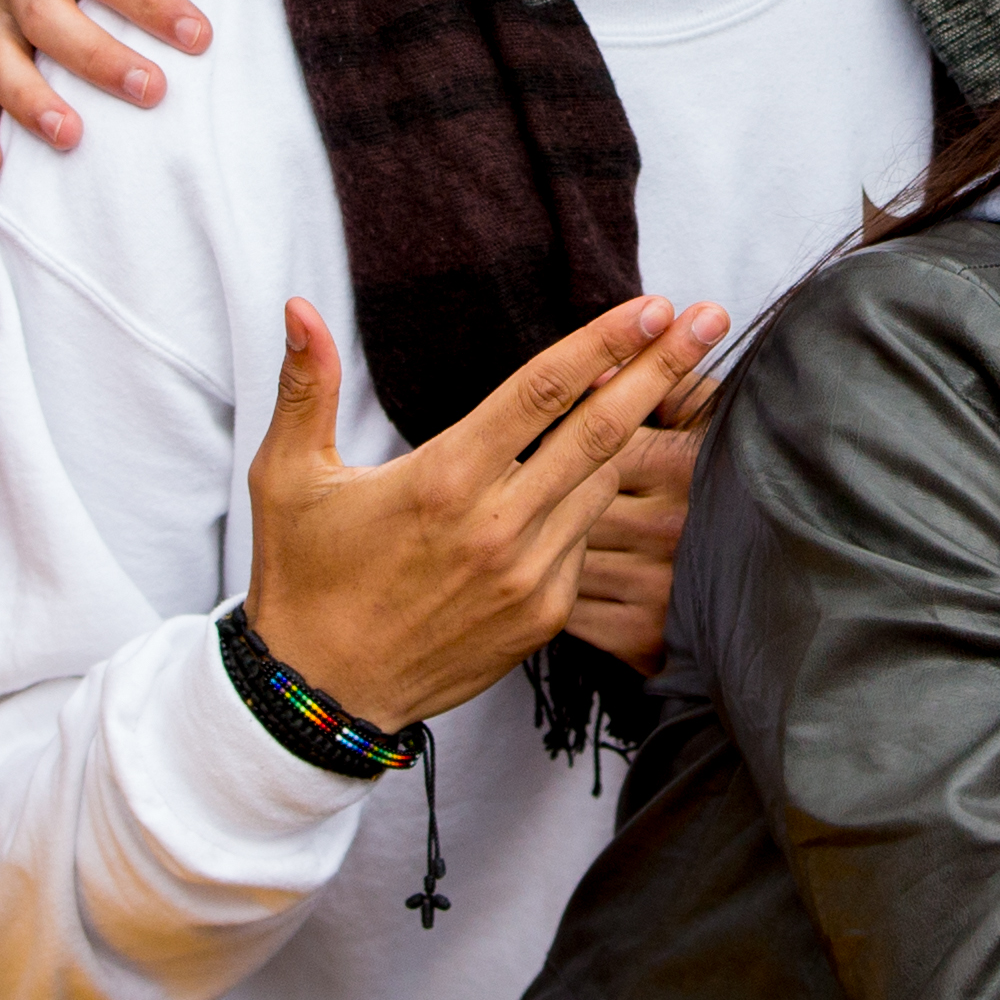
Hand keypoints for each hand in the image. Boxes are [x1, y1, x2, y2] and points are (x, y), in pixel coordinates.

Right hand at [241, 293, 722, 727]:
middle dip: (663, 368)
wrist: (322, 694)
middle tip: (711, 319)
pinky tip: (608, 470)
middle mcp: (497, 527)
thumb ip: (306, 387)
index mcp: (443, 481)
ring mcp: (529, 577)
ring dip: (641, 432)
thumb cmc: (304, 578)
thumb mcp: (288, 478)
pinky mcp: (543, 616)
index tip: (652, 305)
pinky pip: (586, 539)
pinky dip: (598, 499)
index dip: (603, 343)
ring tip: (675, 383)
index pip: (542, 392)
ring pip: (603, 484)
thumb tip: (299, 307)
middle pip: (602, 430)